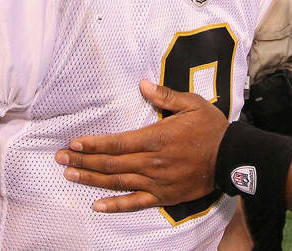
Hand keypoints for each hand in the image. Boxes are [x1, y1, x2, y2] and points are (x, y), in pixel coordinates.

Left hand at [54, 80, 228, 211]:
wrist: (232, 158)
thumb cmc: (211, 129)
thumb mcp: (192, 104)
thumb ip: (165, 96)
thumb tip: (143, 85)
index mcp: (156, 138)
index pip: (117, 142)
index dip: (93, 144)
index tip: (73, 144)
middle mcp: (151, 162)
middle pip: (111, 163)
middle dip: (83, 160)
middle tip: (59, 159)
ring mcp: (156, 182)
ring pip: (117, 182)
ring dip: (91, 179)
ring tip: (69, 175)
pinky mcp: (163, 196)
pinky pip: (135, 203)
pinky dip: (115, 205)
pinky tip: (97, 205)